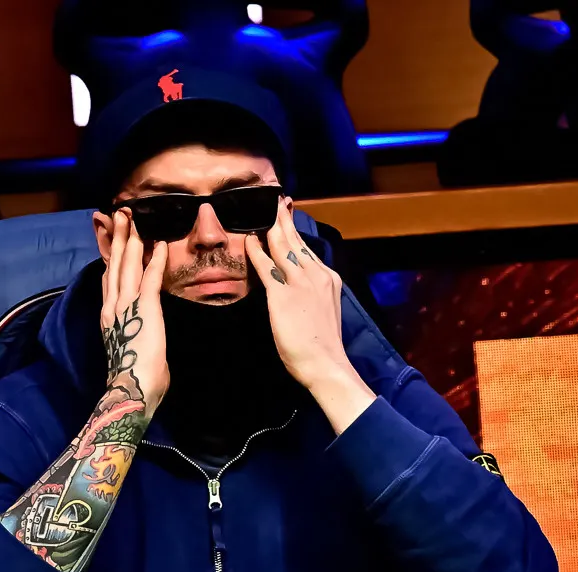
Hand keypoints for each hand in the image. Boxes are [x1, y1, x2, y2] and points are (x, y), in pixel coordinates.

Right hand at [100, 209, 168, 410]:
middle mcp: (113, 306)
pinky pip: (150, 277)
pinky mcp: (144, 308)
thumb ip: (135, 334)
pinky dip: (155, 259)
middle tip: (118, 213)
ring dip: (131, 238)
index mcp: (109, 316)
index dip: (110, 255)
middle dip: (117, 236)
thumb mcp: (131, 349)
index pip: (108, 278)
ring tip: (130, 217)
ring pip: (127, 264)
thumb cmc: (135, 379)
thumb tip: (145, 336)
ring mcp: (127, 305)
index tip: (109, 236)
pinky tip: (159, 244)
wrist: (130, 390)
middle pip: (114, 264)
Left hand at [246, 201, 374, 432]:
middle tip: (274, 201)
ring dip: (270, 227)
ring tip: (261, 211)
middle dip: (283, 219)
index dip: (295, 230)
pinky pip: (266, 266)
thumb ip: (314, 294)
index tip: (287, 215)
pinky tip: (249, 239)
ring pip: (282, 246)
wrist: (326, 364)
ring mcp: (300, 283)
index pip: (308, 248)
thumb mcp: (326, 311)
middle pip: (295, 240)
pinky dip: (256, 250)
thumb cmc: (324, 345)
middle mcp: (316, 274)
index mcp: (328, 279)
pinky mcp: (283, 295)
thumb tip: (301, 288)